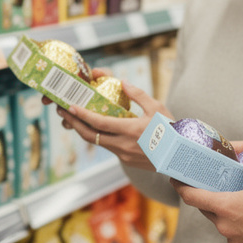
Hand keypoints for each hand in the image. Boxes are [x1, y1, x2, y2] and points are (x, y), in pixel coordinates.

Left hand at [47, 71, 172, 171]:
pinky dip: (96, 137)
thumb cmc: (171, 129)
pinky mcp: (125, 160)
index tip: (69, 106)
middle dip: (74, 122)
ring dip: (82, 130)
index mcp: (131, 130)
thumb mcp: (157, 108)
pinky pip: (106, 146)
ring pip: (96, 142)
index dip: (82, 115)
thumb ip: (138, 95)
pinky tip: (91, 127)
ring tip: (71, 119)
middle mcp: (124, 145)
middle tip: (62, 110)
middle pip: (90, 135)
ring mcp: (123, 155)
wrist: (180, 157)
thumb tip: (122, 82)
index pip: (100, 123)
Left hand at [172, 152, 242, 242]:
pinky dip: (241, 228)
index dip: (181, 187)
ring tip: (241, 204)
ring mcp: (235, 241)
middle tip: (211, 188)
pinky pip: (237, 237)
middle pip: (207, 210)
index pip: (192, 197)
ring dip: (227, 215)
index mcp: (225, 206)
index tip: (175, 181)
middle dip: (207, 199)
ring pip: (224, 224)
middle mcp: (225, 226)